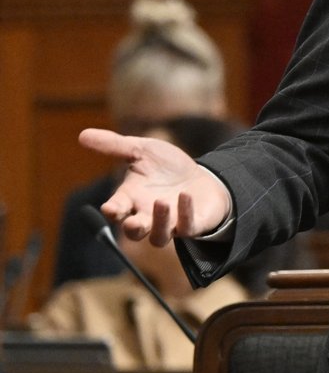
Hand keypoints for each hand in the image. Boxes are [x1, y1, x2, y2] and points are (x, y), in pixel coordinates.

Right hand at [78, 128, 231, 246]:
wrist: (201, 176)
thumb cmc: (167, 167)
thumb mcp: (142, 151)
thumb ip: (115, 145)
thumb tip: (82, 134)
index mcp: (131, 199)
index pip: (116, 210)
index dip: (112, 211)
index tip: (110, 208)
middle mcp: (147, 215)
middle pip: (134, 232)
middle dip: (132, 228)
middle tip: (133, 222)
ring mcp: (170, 223)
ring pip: (158, 237)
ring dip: (159, 222)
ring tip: (162, 202)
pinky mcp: (192, 225)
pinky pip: (188, 227)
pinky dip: (185, 214)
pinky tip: (185, 195)